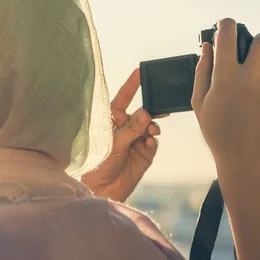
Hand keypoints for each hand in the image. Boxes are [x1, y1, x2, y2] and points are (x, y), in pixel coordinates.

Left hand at [81, 69, 165, 201]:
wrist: (103, 189)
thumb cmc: (97, 163)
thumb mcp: (112, 144)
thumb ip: (130, 129)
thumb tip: (145, 113)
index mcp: (112, 119)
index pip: (123, 98)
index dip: (132, 84)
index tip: (141, 70)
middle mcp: (125, 126)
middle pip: (142, 110)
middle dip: (152, 107)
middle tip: (162, 105)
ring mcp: (136, 139)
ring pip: (151, 125)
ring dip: (153, 126)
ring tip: (152, 132)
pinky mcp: (146, 152)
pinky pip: (153, 141)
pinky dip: (153, 141)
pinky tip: (149, 144)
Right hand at [191, 18, 259, 259]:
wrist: (245, 159)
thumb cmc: (216, 131)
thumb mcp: (199, 102)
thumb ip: (202, 71)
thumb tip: (206, 46)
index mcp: (225, 75)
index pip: (228, 33)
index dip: (226, 24)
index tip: (225, 26)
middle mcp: (249, 76)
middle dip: (256, 41)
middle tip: (250, 51)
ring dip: (258, 75)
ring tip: (247, 99)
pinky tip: (255, 112)